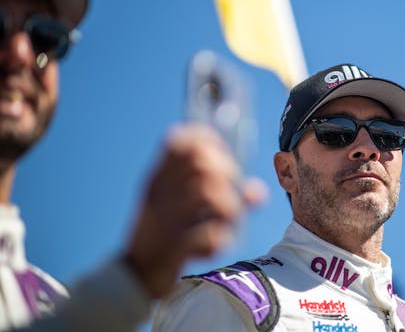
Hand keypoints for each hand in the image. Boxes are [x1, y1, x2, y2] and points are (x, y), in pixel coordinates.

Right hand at [123, 124, 266, 298]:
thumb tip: (258, 192)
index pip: (178, 140)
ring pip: (207, 192)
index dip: (207, 141)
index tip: (222, 159)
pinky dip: (219, 239)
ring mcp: (165, 218)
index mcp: (159, 178)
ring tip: (228, 222)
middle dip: (228, 174)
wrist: (135, 276)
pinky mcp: (173, 247)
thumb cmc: (164, 235)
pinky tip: (215, 245)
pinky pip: (208, 233)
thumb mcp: (182, 208)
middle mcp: (159, 192)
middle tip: (231, 195)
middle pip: (201, 163)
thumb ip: (219, 195)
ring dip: (230, 207)